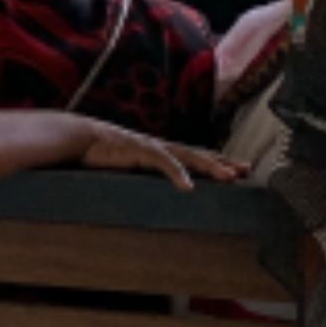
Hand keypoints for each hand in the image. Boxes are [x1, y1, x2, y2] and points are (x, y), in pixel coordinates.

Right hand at [75, 120, 244, 190]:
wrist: (79, 137)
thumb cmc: (99, 152)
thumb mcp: (126, 165)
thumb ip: (140, 173)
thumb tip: (148, 188)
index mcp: (160, 150)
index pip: (194, 156)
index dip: (215, 161)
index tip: (235, 169)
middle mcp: (162, 146)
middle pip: (200, 154)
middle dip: (223, 162)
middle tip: (246, 169)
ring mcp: (154, 147)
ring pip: (190, 157)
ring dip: (211, 167)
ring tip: (229, 177)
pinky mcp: (141, 150)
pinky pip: (165, 163)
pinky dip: (178, 173)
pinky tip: (189, 186)